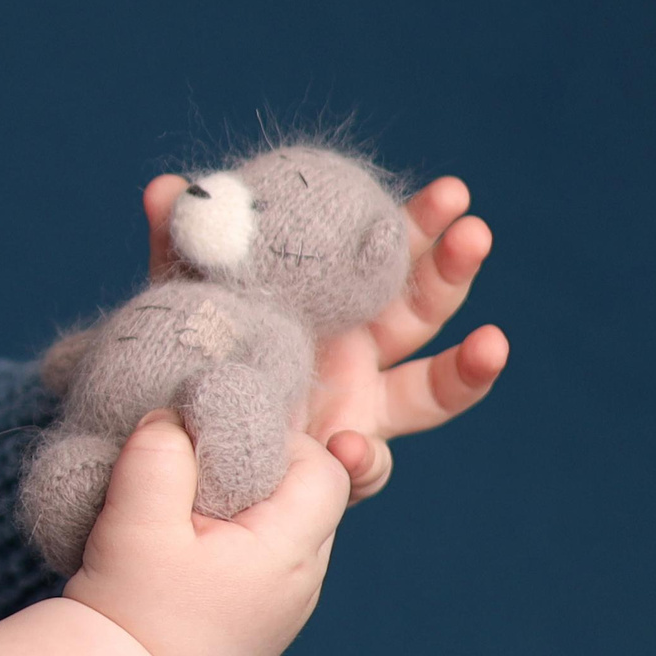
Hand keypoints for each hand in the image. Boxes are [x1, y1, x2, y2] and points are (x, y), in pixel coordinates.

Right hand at [63, 407, 349, 655]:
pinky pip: (268, 565)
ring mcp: (286, 611)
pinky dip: (238, 545)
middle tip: (199, 475)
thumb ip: (158, 453)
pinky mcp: (261, 628)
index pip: (323, 469)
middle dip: (261, 472)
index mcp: (288, 554)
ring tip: (189, 517)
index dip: (277, 441)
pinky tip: (188, 554)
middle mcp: (302, 585)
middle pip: (311, 498)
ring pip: (289, 531)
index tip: (218, 446)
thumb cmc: (128, 609)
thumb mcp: (134, 519)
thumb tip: (176, 415)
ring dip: (248, 510)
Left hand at [141, 170, 508, 500]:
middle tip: (475, 233)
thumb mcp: (182, 299)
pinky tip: (346, 447)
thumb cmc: (192, 356)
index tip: (451, 193)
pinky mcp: (333, 468)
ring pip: (431, 391)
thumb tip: (163, 186)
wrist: (171, 436)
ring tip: (493, 344)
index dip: (422, 224)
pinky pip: (362, 467)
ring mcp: (358, 413)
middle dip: (455, 271)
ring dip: (468, 368)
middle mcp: (360, 355)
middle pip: (425, 310)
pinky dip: (362, 460)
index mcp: (333, 301)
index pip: (391, 254)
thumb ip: (179, 249)